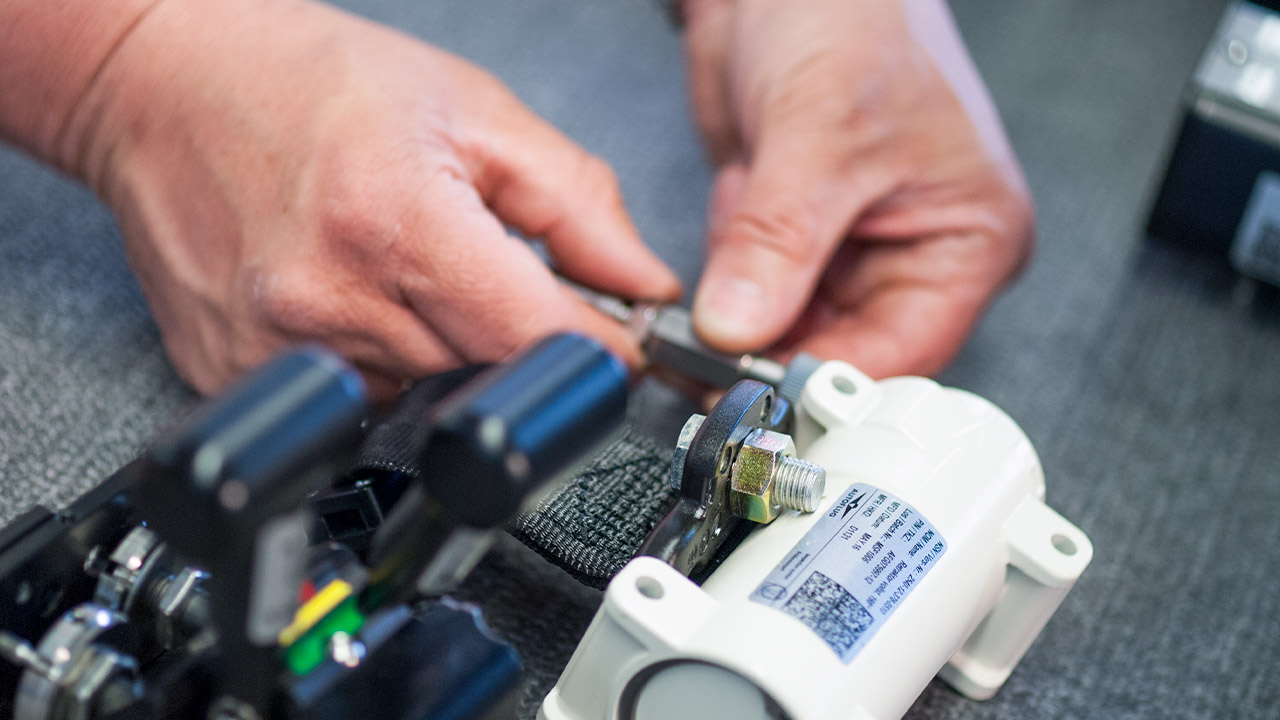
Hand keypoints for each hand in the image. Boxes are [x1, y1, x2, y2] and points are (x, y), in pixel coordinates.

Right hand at [65, 0, 678, 397]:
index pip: (537, 335)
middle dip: (516, 335)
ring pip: (423, 393)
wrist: (167, 85)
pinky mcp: (235, 375)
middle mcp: (329, 299)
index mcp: (397, 222)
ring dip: (444, 345)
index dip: (600, 350)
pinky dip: (382, 359)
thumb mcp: (473, 112)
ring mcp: (276, 349)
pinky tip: (356, 295)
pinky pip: (358, 398)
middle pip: (485, 372)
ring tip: (407, 266)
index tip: (626, 351)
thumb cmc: (311, 83)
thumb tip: (644, 285)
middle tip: (492, 270)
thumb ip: (577, 204)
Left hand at [682, 0, 1032, 376]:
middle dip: (772, 350)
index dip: (827, 383)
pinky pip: (748, 294)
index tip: (760, 396)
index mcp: (968, 241)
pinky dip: (722, 279)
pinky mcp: (790, 240)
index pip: (900, 353)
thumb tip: (738, 327)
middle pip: (840, 353)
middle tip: (713, 355)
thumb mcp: (816, 133)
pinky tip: (727, 222)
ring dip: (740, 311)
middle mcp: (913, 256)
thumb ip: (777, 240)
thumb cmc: (852, 14)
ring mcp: (847, 252)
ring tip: (723, 261)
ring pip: (785, 332)